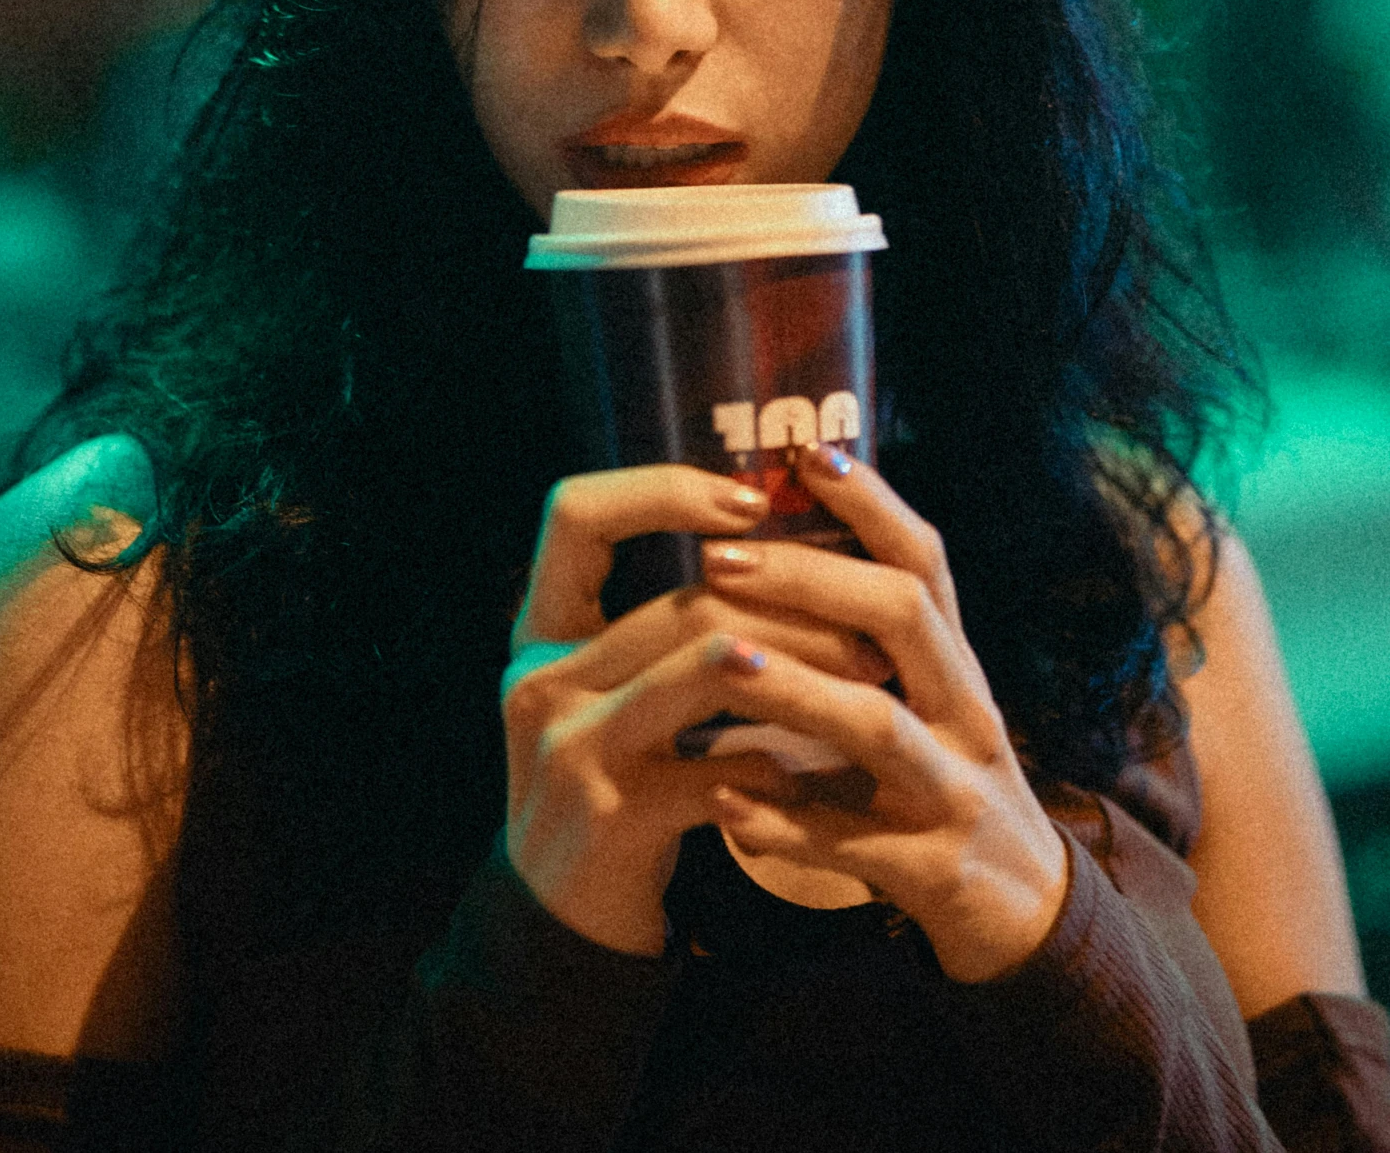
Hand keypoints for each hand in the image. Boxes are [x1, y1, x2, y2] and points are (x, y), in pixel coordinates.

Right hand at [502, 466, 887, 955]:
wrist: (561, 919)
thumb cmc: (613, 779)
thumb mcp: (609, 691)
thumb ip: (663, 625)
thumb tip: (780, 538)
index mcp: (541, 629)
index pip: (576, 512)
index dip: (662, 490)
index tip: (751, 500)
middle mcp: (541, 676)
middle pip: (683, 601)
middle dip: (794, 607)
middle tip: (867, 629)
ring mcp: (568, 746)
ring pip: (709, 669)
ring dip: (806, 673)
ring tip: (864, 685)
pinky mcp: (609, 814)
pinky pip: (718, 769)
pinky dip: (780, 769)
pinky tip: (817, 777)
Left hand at [700, 445, 1069, 983]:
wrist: (1027, 918)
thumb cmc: (944, 782)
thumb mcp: (925, 700)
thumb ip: (867, 636)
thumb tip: (779, 535)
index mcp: (954, 664)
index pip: (923, 559)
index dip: (870, 502)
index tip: (804, 454)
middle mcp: (965, 712)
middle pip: (902, 617)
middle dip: (811, 578)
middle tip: (719, 558)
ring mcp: (955, 793)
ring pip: (879, 726)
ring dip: (796, 688)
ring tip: (721, 660)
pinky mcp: (934, 873)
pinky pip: (856, 844)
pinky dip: (789, 825)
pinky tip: (725, 803)